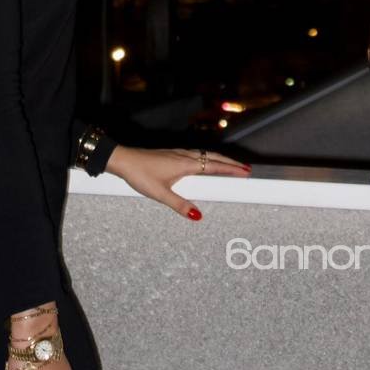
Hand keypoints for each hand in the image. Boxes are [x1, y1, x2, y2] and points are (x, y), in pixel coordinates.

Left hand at [104, 144, 251, 217]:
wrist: (123, 160)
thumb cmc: (140, 174)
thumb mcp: (160, 194)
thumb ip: (179, 205)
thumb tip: (197, 216)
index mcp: (185, 164)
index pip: (214, 166)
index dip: (231, 169)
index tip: (246, 171)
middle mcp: (184, 156)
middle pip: (213, 157)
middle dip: (229, 162)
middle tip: (244, 168)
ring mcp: (177, 153)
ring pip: (204, 154)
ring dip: (218, 159)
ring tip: (229, 165)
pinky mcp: (171, 154)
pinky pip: (195, 154)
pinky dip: (206, 157)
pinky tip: (202, 162)